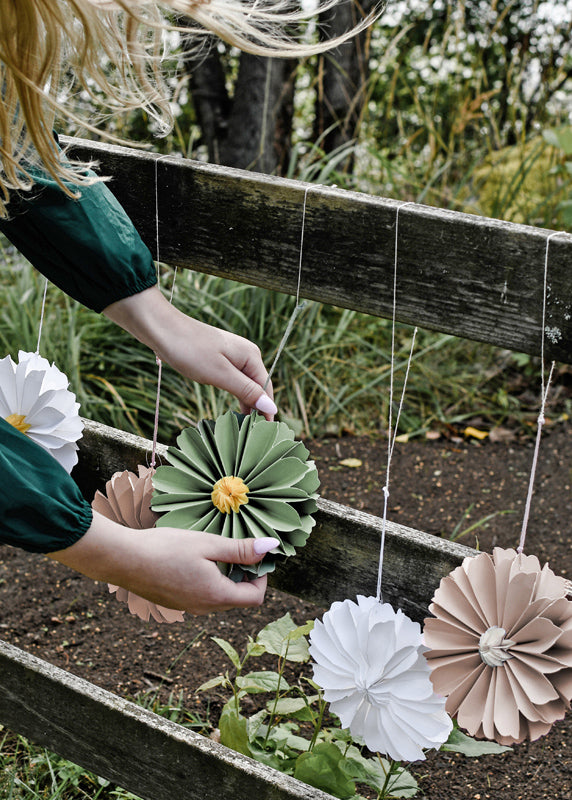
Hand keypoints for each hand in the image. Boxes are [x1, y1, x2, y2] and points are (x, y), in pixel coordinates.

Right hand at [49, 511, 278, 614]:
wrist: (122, 559)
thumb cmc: (165, 548)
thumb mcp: (208, 544)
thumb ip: (241, 549)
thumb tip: (271, 548)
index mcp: (216, 596)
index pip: (255, 597)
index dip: (262, 576)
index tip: (256, 554)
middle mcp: (204, 608)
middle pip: (238, 599)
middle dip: (245, 575)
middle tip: (238, 549)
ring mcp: (188, 608)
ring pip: (220, 598)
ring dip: (226, 578)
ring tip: (215, 552)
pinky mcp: (175, 603)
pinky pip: (202, 596)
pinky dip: (209, 581)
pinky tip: (195, 560)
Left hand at [104, 286, 276, 418]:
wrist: (162, 329)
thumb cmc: (190, 350)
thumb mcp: (219, 374)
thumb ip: (246, 391)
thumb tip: (272, 408)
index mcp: (251, 357)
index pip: (267, 389)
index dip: (267, 412)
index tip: (265, 434)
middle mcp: (247, 355)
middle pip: (258, 388)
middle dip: (258, 410)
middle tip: (253, 437)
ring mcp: (233, 356)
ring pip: (246, 385)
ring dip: (246, 405)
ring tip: (244, 428)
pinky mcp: (220, 359)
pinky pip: (234, 381)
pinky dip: (235, 396)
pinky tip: (233, 410)